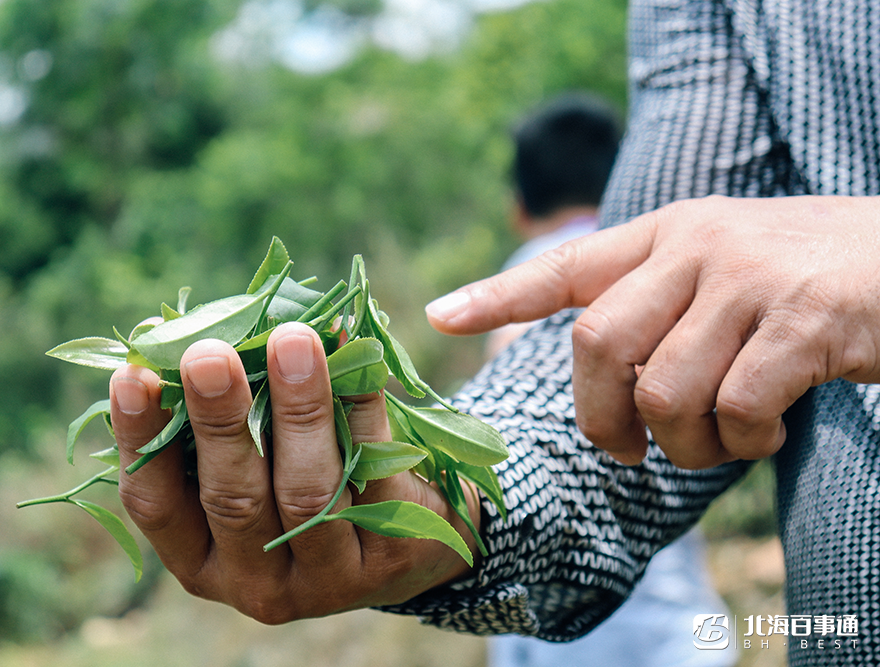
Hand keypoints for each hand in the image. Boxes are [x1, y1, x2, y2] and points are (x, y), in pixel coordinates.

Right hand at [109, 322, 477, 621]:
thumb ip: (213, 420)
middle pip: (232, 500)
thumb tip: (164, 331)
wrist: (407, 538)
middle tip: (208, 354)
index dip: (139, 440)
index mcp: (204, 561)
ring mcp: (330, 577)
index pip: (156, 505)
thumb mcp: (249, 465)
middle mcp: (259, 584)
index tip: (133, 374)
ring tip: (293, 339)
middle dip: (218, 422)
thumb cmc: (299, 480)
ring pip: (307, 491)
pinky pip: (375, 469)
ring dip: (298, 409)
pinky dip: (363, 403)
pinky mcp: (394, 551)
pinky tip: (355, 352)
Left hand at [426, 195, 879, 468]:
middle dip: (599, 417)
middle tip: (625, 451)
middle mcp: (695, 245)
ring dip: (684, 444)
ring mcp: (748, 279)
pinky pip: (737, 408)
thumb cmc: (800, 278)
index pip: (565, 265)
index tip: (438, 315)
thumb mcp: (717, 265)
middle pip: (596, 343)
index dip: (499, 294)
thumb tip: (595, 365)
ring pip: (664, 390)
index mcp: (665, 233)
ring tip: (717, 443)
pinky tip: (766, 432)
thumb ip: (654, 299)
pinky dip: (744, 441)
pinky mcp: (804, 321)